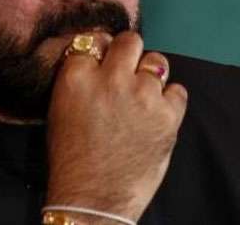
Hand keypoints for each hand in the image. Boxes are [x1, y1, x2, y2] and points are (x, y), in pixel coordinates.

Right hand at [45, 31, 187, 221]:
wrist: (93, 200)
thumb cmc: (72, 158)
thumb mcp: (61, 108)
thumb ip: (80, 78)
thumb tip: (101, 58)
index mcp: (77, 77)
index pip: (95, 40)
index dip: (102, 51)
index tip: (105, 61)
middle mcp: (111, 79)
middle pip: (131, 41)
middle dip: (130, 53)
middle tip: (128, 71)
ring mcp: (142, 95)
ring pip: (157, 62)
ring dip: (151, 76)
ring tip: (144, 97)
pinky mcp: (167, 115)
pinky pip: (178, 91)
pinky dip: (169, 101)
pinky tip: (157, 115)